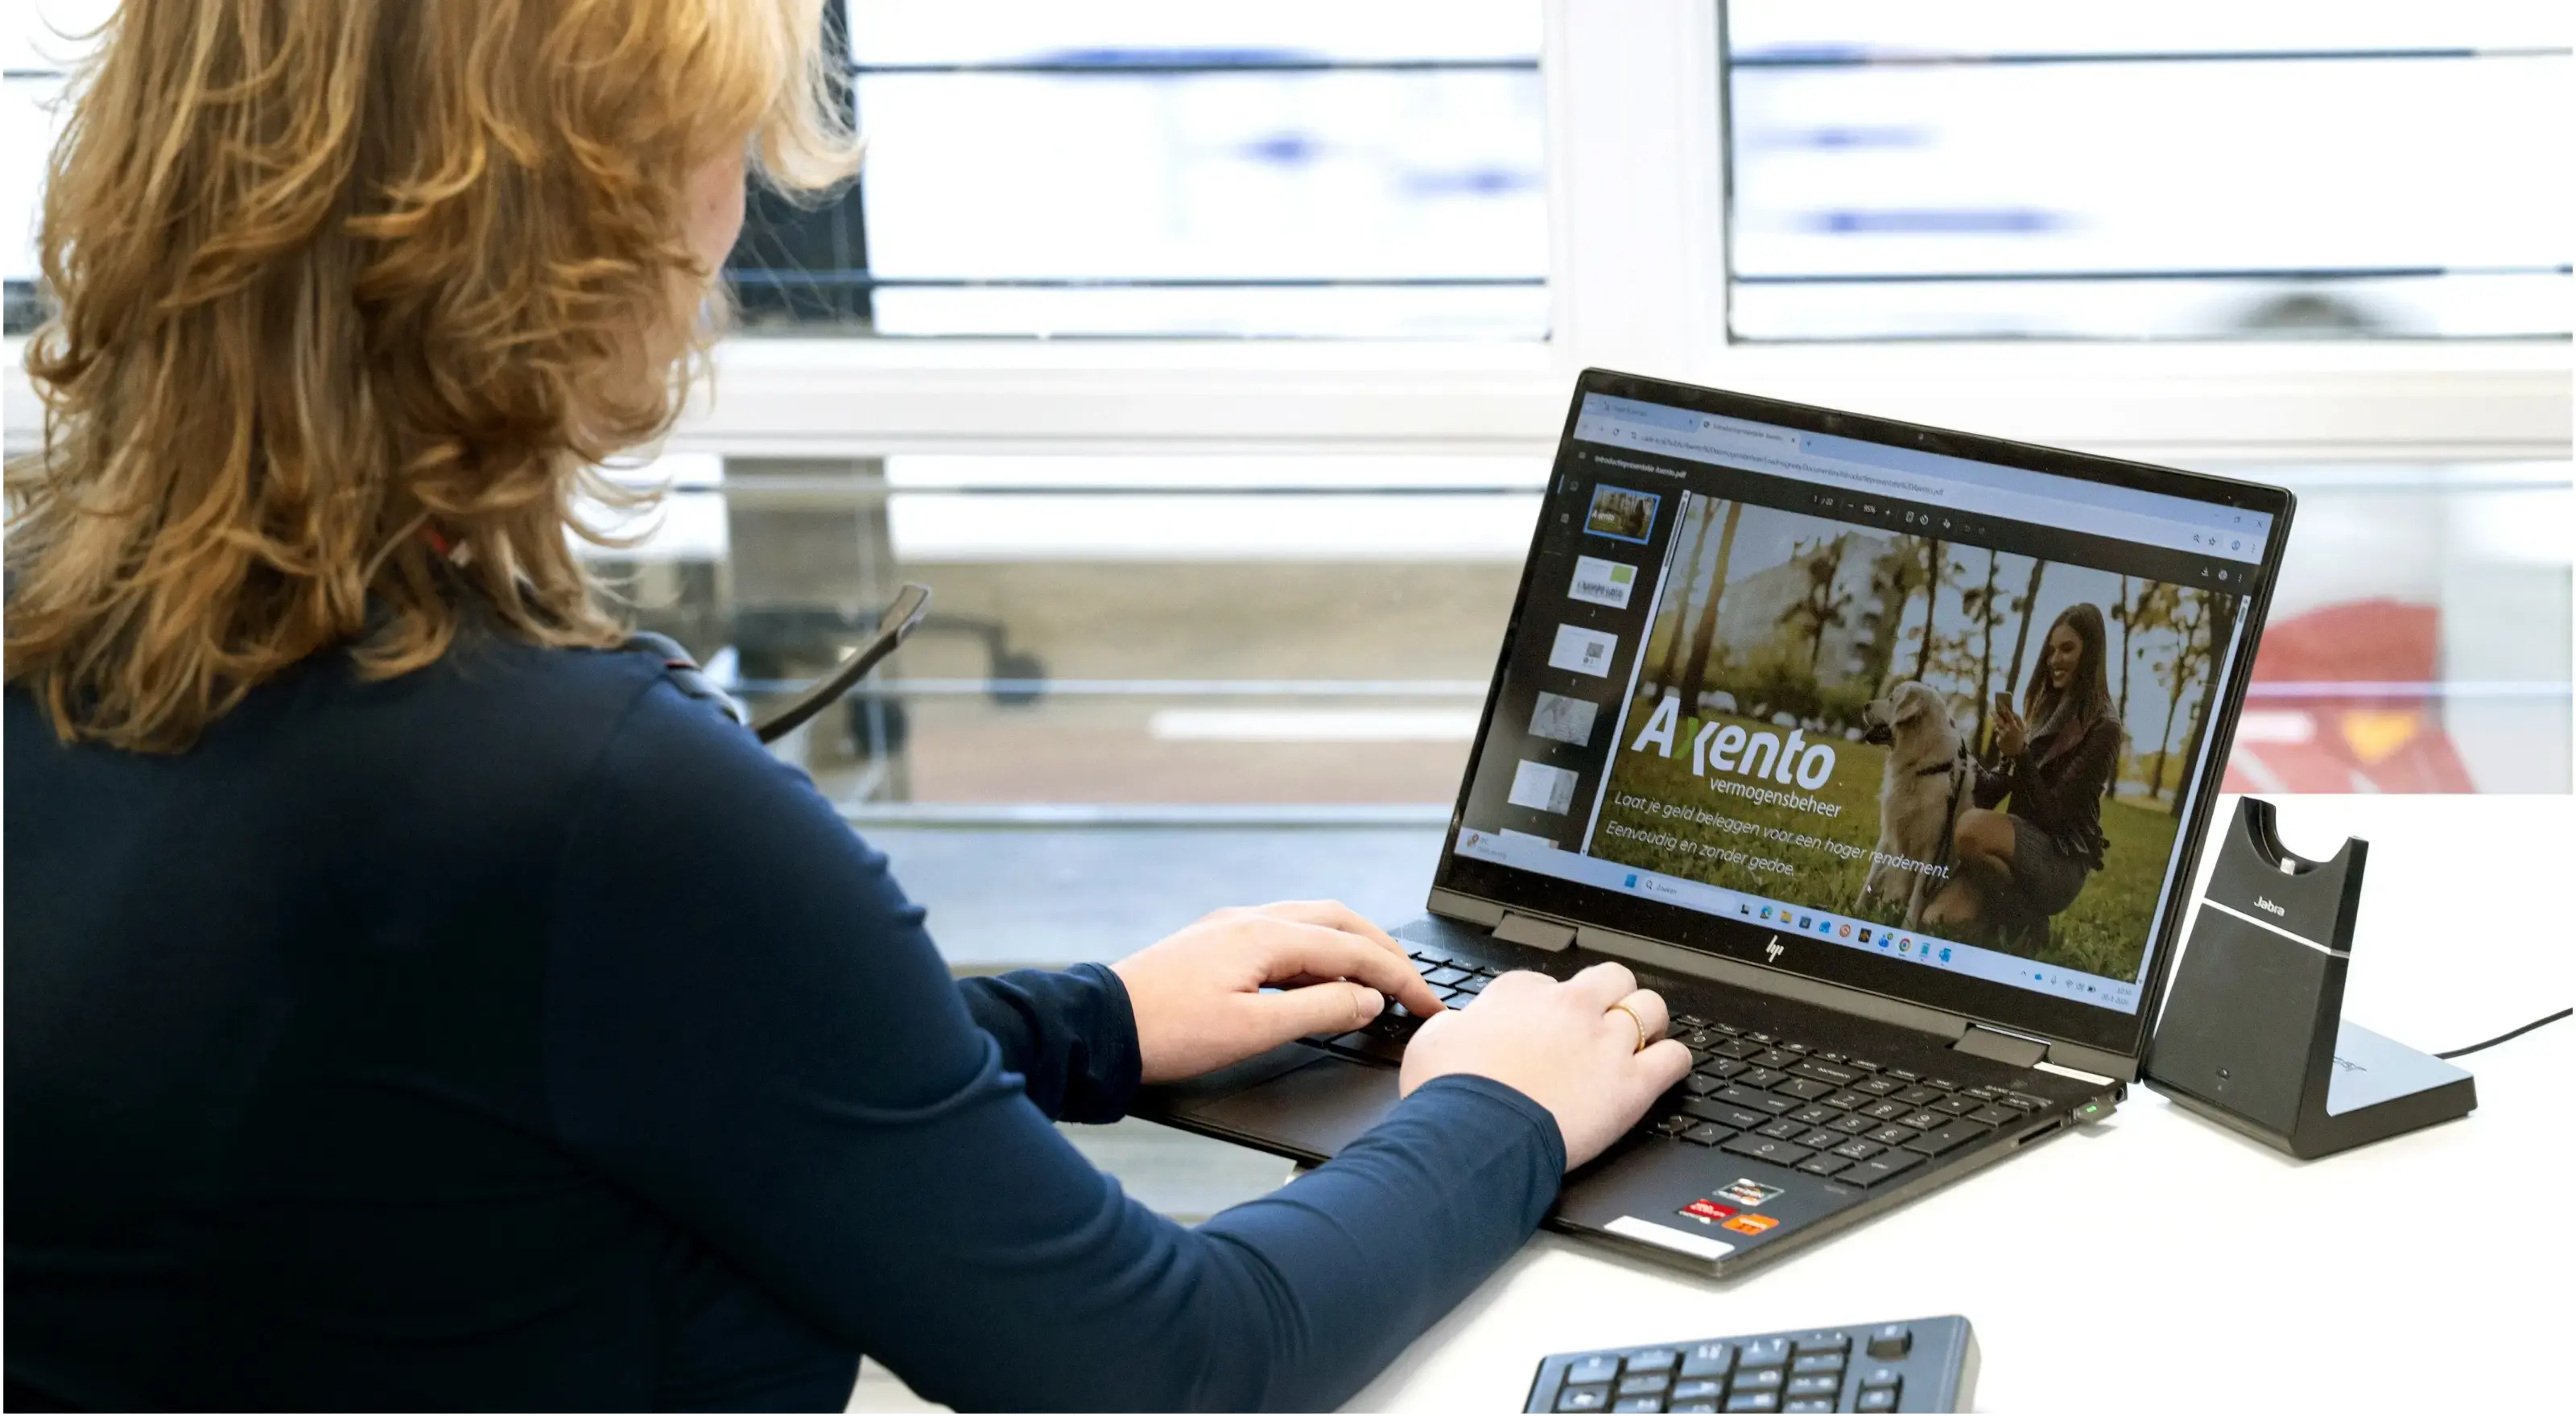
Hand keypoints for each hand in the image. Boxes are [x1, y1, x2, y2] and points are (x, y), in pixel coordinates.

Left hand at [1110, 901, 1442, 1083]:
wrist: (1098, 1028)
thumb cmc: (1167, 1033)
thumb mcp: (1254, 1030)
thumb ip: (1319, 1009)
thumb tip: (1368, 999)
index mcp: (1266, 935)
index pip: (1354, 952)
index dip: (1399, 979)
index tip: (1429, 1005)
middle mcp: (1251, 919)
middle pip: (1339, 921)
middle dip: (1384, 951)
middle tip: (1415, 985)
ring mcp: (1230, 926)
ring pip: (1311, 922)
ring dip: (1352, 946)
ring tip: (1379, 978)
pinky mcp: (1215, 941)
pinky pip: (1284, 933)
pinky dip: (1318, 950)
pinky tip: (1321, 976)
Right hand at [1398, 961, 1689, 1169]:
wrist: (1473, 1134)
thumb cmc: (1449, 1094)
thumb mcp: (1432, 1041)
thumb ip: (1455, 1025)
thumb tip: (1459, 1027)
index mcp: (1520, 992)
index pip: (1548, 983)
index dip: (1549, 1008)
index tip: (1546, 1028)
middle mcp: (1568, 1007)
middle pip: (1610, 978)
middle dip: (1610, 996)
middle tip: (1602, 1023)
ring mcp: (1604, 1043)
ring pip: (1650, 1007)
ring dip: (1647, 1023)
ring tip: (1641, 1042)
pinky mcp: (1631, 1084)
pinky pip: (1675, 1058)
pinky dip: (1673, 1063)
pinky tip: (1663, 1070)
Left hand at [1992, 694, 2025, 756]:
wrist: (2016, 751)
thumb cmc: (2019, 736)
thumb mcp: (2022, 728)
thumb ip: (2017, 719)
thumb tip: (2011, 711)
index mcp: (2016, 726)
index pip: (2009, 715)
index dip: (2005, 708)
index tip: (2001, 703)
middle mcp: (2009, 730)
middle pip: (2000, 719)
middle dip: (1995, 714)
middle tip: (1992, 709)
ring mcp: (2003, 735)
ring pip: (1996, 724)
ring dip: (1994, 720)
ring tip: (1993, 715)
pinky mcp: (1999, 738)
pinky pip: (1995, 730)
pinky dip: (1995, 726)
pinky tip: (1995, 723)